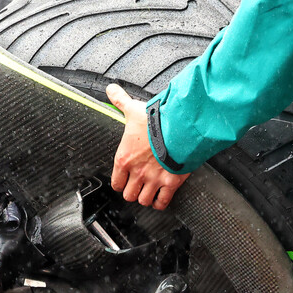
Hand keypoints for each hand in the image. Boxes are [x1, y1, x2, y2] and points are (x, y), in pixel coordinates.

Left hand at [106, 84, 188, 210]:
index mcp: (125, 158)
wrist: (181, 126)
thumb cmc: (158, 120)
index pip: (116, 182)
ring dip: (146, 197)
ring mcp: (154, 179)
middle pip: (128, 195)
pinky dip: (161, 202)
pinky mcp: (170, 183)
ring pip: (144, 200)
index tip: (124, 180)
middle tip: (138, 186)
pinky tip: (161, 198)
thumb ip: (120, 101)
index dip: (120, 182)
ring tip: (149, 192)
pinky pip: (162, 202)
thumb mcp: (134, 109)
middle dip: (133, 191)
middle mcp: (137, 172)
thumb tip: (111, 90)